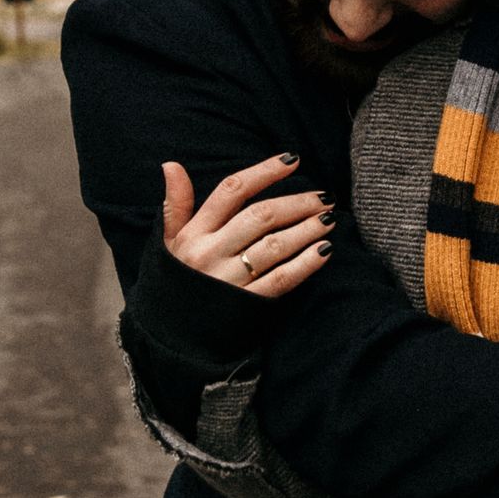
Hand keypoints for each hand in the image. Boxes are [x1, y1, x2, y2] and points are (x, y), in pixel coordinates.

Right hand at [161, 155, 335, 299]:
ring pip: (274, 246)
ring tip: (329, 219)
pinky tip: (324, 250)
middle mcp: (211, 253)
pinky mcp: (246, 305)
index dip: (264, 172)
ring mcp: (229, 280)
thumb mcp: (169, 243)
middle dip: (297, 203)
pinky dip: (305, 264)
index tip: (293, 160)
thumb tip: (172, 164)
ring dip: (306, 229)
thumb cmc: (174, 282)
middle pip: (260, 216)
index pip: (232, 191)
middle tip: (324, 197)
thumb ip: (176, 203)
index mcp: (194, 234)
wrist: (170, 337)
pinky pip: (280, 280)